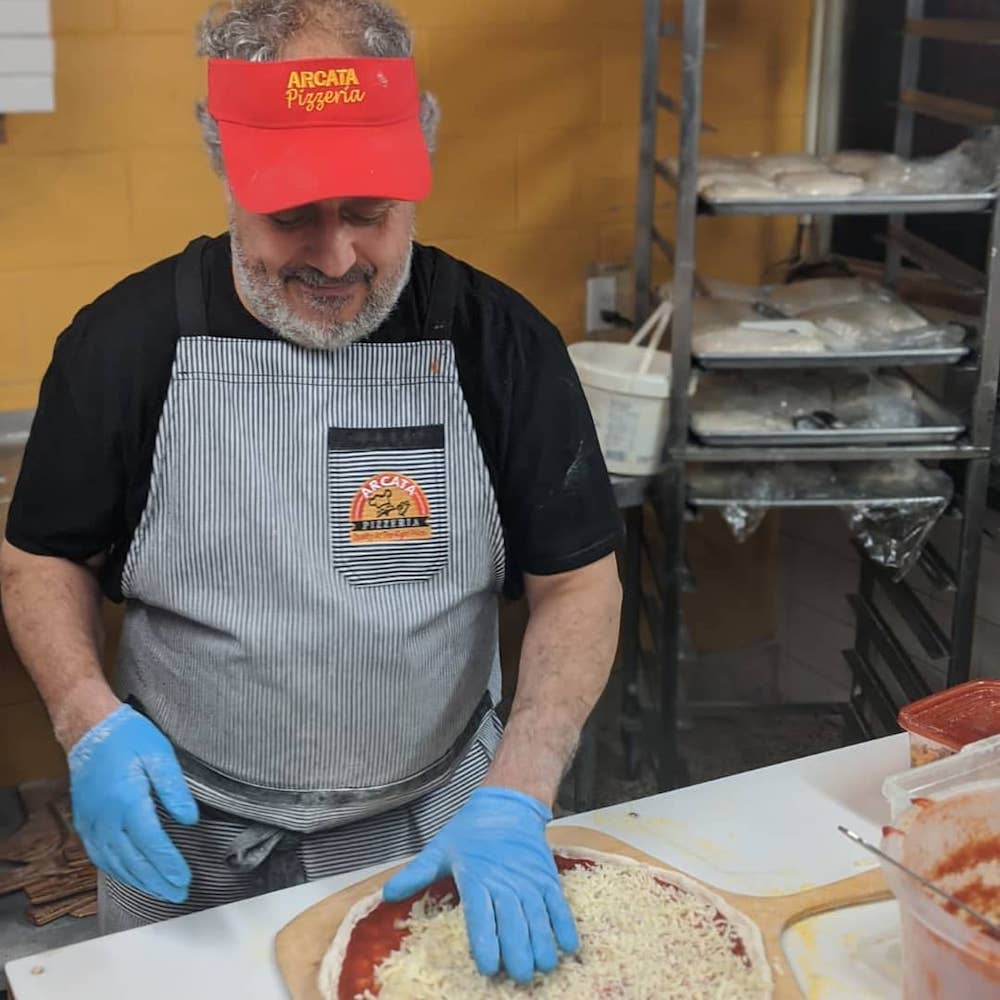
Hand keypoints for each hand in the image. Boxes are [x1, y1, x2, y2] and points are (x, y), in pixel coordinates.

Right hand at [68, 705, 198, 902]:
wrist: (90, 728)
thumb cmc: (129, 737)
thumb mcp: (159, 755)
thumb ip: (174, 790)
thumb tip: (189, 820)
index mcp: (128, 801)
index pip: (152, 843)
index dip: (168, 865)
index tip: (184, 880)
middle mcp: (107, 817)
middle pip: (133, 859)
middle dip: (157, 880)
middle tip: (177, 895)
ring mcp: (92, 821)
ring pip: (114, 861)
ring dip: (137, 880)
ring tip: (158, 891)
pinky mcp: (84, 820)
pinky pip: (98, 854)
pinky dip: (115, 870)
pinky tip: (128, 876)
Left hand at [382, 787, 577, 982]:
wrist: (508, 804)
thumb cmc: (470, 832)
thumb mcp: (440, 850)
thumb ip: (417, 874)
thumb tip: (386, 893)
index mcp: (477, 878)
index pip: (481, 914)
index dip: (486, 941)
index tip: (488, 966)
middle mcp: (506, 882)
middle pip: (514, 921)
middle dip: (518, 951)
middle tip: (520, 976)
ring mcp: (530, 881)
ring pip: (538, 916)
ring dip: (542, 943)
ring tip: (543, 967)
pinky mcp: (547, 878)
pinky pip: (559, 904)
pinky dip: (565, 925)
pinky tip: (568, 947)